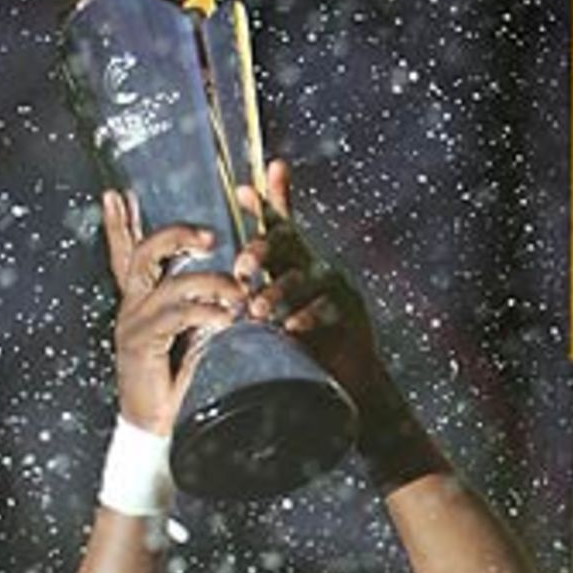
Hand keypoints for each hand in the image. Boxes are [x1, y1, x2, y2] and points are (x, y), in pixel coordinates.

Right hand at [103, 192, 243, 434]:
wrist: (155, 428)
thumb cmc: (177, 384)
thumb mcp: (190, 338)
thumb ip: (199, 311)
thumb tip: (232, 289)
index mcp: (138, 302)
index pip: (124, 255)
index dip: (118, 225)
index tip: (115, 193)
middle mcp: (131, 307)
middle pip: (145, 254)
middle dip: (177, 236)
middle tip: (209, 236)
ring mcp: (133, 324)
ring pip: (169, 284)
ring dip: (209, 282)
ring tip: (238, 290)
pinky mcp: (142, 344)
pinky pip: (175, 316)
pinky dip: (204, 313)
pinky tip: (224, 319)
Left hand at [234, 160, 386, 407]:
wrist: (347, 381)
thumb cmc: (306, 343)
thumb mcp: (276, 312)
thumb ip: (252, 287)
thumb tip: (221, 250)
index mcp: (295, 264)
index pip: (278, 227)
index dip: (264, 205)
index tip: (242, 191)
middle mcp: (315, 268)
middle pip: (289, 244)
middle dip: (262, 251)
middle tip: (241, 269)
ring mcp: (336, 289)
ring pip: (304, 278)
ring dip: (278, 292)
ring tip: (257, 309)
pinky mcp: (351, 314)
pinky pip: (327, 308)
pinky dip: (307, 317)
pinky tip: (290, 328)